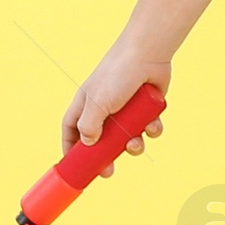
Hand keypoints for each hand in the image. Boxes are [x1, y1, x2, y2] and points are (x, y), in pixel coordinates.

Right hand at [62, 39, 170, 175]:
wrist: (149, 53)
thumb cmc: (118, 74)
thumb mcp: (98, 102)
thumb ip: (89, 126)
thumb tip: (88, 144)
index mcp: (86, 104)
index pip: (72, 130)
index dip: (71, 149)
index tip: (74, 167)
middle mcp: (105, 107)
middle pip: (101, 140)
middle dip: (106, 156)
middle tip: (110, 171)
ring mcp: (126, 108)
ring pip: (127, 137)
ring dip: (133, 145)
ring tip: (137, 142)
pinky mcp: (146, 107)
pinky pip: (147, 127)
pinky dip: (151, 129)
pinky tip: (153, 123)